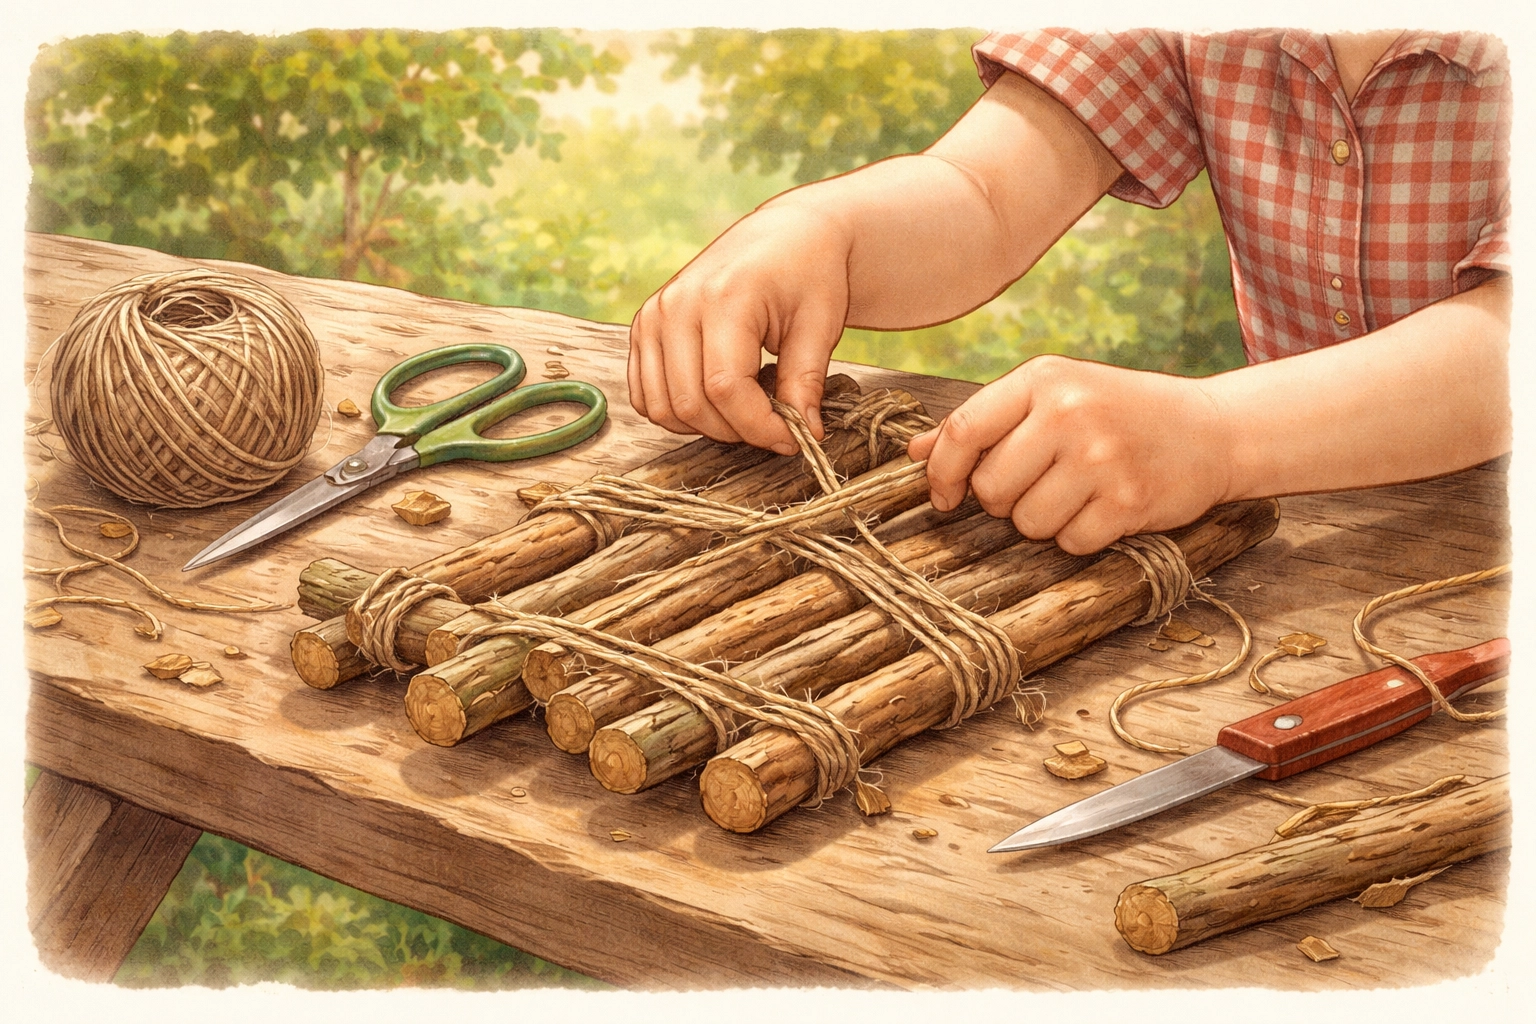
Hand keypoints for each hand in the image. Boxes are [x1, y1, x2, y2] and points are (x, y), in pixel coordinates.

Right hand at [628, 202, 849, 454]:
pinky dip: (678, 412)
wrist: (786, 234)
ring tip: (747, 410)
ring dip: (706, 426)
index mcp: (723, 297)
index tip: (793, 439)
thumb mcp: (820, 324)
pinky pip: (646, 395)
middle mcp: (677, 305)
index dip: (759, 426)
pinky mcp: (643, 327)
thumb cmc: (809, 271)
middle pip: (691, 403)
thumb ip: (805, 381)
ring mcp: (653, 316)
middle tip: (774, 427)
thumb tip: (805, 434)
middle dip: (736, 431)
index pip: (726, 388)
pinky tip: (717, 400)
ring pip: (662, 407)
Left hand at [907, 355, 1232, 553]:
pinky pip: (1070, 542)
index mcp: (1043, 379)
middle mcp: (1069, 412)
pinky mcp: (1128, 500)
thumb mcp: (1054, 397)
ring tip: (1076, 494)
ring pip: (1027, 522)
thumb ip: (986, 422)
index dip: (941, 472)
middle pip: (990, 487)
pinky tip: (1103, 509)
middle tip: (1037, 486)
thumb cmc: (1120, 413)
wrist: (1213, 430)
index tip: (944, 495)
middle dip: (1003, 501)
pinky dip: (1080, 536)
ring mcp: (1100, 457)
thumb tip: (916, 451)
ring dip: (1043, 522)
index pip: (963, 430)